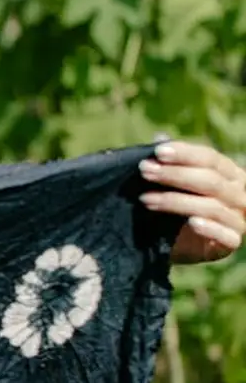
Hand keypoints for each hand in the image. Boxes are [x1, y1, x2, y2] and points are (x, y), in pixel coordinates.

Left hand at [138, 141, 245, 264]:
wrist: (175, 244)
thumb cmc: (176, 207)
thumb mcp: (172, 184)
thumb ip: (169, 162)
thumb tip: (159, 138)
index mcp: (230, 174)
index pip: (211, 158)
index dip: (185, 154)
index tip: (157, 152)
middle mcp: (239, 194)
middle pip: (211, 181)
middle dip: (175, 175)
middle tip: (145, 171)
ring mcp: (238, 219)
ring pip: (213, 207)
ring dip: (177, 202)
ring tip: (146, 199)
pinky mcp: (231, 242)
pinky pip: (226, 235)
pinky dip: (210, 228)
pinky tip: (191, 222)